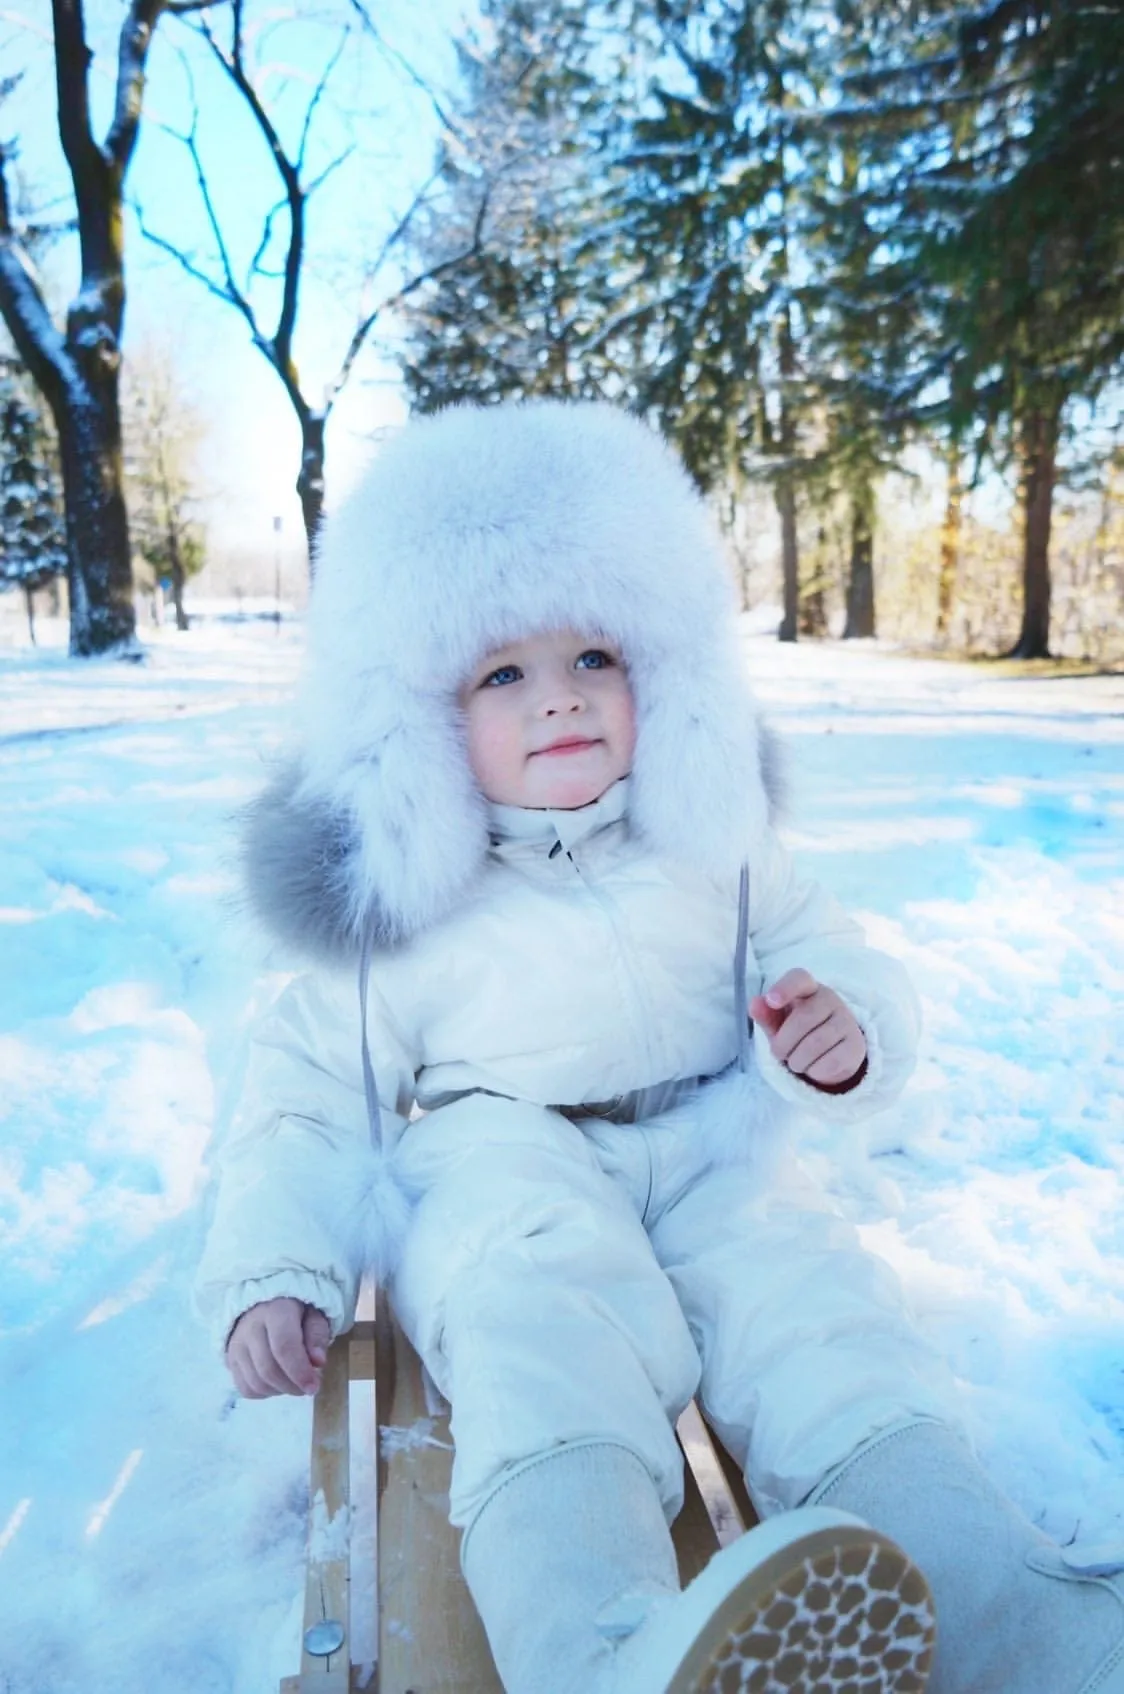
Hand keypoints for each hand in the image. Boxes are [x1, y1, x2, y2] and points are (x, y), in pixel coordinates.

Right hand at [225, 1297, 330, 1398]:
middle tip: (308, 1386)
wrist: (265, 1305)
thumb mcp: (314, 1315)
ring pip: (256, 1383)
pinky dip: (264, 1393)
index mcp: (276, 1310)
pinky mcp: (230, 1359)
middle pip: (268, 1369)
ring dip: (280, 1391)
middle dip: (292, 1386)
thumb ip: (317, 1336)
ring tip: (294, 1383)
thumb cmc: (296, 1312)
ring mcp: (236, 1344)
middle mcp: (250, 1326)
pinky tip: (277, 1383)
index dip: (299, 1371)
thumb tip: (318, 1362)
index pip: (283, 1346)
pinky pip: (245, 1389)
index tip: (313, 1387)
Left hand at [749, 967, 867, 1092]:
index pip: (799, 979)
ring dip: (797, 1060)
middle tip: (780, 1053)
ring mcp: (846, 1021)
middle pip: (803, 1019)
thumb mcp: (779, 1024)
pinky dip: (815, 1071)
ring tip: (796, 1062)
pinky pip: (830, 1062)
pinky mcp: (856, 1045)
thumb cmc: (798, 1032)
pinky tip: (814, 1067)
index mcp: (808, 988)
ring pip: (816, 1044)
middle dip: (784, 1043)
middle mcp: (830, 1000)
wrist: (831, 1053)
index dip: (785, 988)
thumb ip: (766, 1014)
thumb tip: (754, 1003)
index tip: (771, 1001)